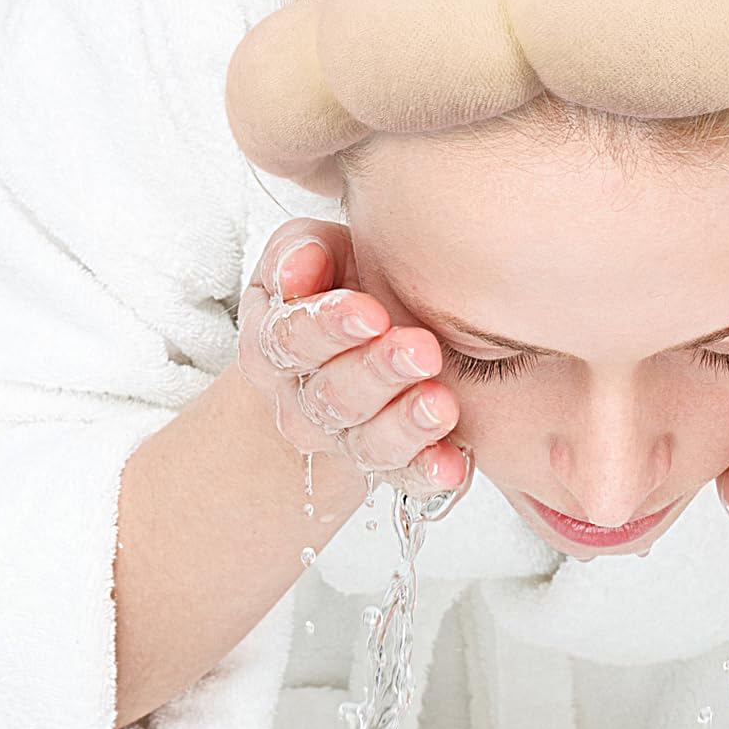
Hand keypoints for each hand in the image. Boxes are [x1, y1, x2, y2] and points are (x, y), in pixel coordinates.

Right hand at [237, 217, 470, 498]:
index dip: (327, 326)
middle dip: (377, 372)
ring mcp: (345, 438)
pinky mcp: (389, 462)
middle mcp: (304, 400)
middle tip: (422, 349)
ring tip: (440, 404)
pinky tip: (452, 465)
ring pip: (367, 441)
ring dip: (405, 424)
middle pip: (333, 395)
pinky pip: (404, 478)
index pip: (291, 340)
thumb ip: (303, 250)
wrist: (353, 347)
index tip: (370, 312)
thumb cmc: (337, 285)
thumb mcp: (316, 254)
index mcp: (276, 345)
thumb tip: (302, 264)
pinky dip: (427, 472)